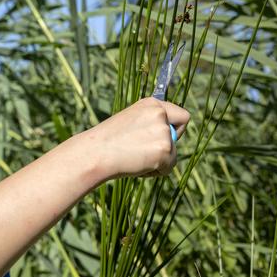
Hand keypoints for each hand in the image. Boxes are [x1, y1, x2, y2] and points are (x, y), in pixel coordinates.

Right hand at [70, 97, 189, 179]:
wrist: (95, 153)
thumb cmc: (108, 142)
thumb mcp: (131, 123)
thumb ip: (150, 125)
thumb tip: (166, 138)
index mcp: (151, 104)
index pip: (181, 115)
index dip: (174, 128)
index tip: (163, 137)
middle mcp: (160, 114)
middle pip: (178, 135)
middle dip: (166, 146)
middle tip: (143, 151)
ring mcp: (163, 131)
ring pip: (172, 154)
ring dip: (157, 161)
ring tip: (135, 159)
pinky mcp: (165, 149)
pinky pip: (168, 168)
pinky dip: (155, 172)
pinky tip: (137, 166)